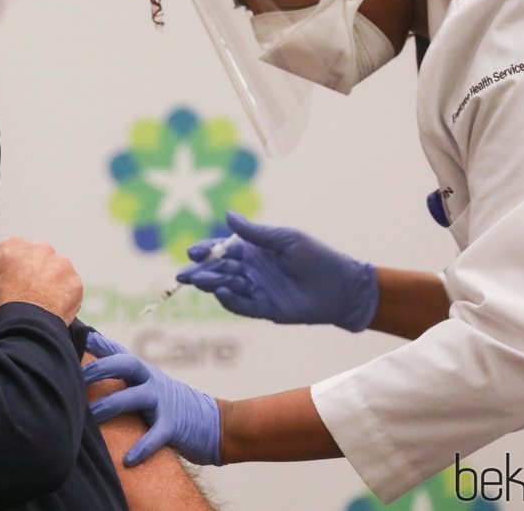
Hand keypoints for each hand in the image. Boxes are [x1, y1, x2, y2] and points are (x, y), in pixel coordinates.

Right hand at [0, 238, 81, 324]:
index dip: (11, 271)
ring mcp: (61, 264)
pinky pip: (69, 289)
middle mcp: (40, 248)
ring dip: (51, 284)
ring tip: (41, 304)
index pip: (13, 254)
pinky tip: (53, 310)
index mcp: (14, 245)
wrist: (23, 323)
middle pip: (38, 259)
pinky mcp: (75, 281)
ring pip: (57, 272)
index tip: (10, 285)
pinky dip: (64, 298)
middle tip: (28, 294)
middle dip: (34, 273)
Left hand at [83, 332, 220, 466]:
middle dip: (102, 368)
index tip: (81, 336)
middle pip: (127, 364)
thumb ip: (126, 379)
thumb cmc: (173, 406)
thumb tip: (93, 368)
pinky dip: (142, 447)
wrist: (216, 424)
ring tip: (90, 417)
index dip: (101, 344)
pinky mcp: (174, 426)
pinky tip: (128, 460)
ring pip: (135, 397)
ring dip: (111, 405)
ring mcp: (164, 402)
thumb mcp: (151, 386)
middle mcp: (153, 382)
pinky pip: (156, 435)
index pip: (121, 352)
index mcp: (145, 373)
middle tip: (77, 376)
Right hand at [177, 211, 377, 330]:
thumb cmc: (315, 256)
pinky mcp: (264, 309)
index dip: (206, 251)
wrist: (340, 285)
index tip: (193, 251)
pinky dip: (230, 299)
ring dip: (211, 284)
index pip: (222, 250)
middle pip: (218, 271)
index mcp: (253, 251)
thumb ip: (255, 233)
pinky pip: (242, 305)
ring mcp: (256, 290)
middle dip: (199, 272)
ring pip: (226, 287)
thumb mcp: (285, 239)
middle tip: (183, 275)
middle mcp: (251, 271)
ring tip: (198, 280)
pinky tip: (221, 291)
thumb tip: (228, 215)